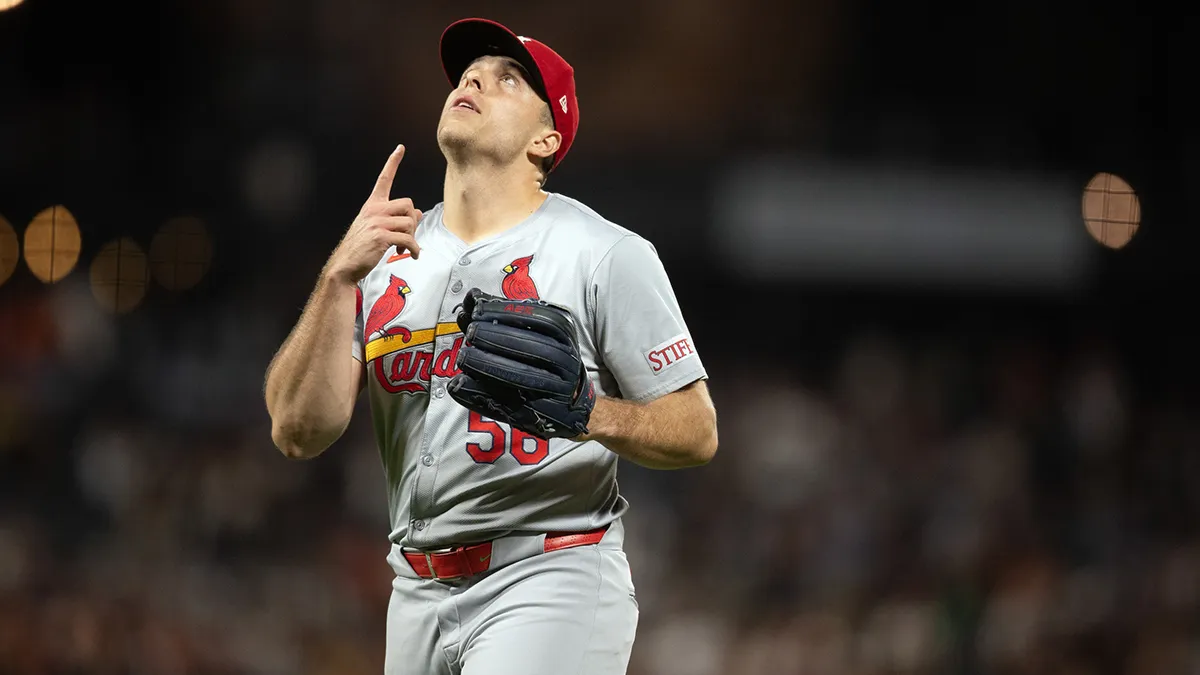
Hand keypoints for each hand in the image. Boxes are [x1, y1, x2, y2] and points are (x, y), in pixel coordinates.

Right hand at [325, 144, 422, 284]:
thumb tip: (418, 213)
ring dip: (412, 237)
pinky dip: (414, 249)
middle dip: (413, 221)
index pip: (384, 179)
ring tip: (403, 247)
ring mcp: (377, 223)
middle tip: (407, 235)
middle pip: (408, 204)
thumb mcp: (376, 228)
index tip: (400, 148)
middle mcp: (374, 210)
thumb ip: (395, 219)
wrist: (345, 265)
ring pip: (410, 222)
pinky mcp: (382, 237)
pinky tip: (412, 254)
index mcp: (372, 205)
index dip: (393, 162)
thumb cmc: (360, 248)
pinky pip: (408, 239)